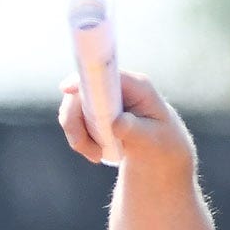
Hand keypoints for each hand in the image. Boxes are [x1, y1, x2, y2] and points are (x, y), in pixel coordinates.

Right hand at [60, 67, 196, 177]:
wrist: (162, 149)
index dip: (84, 78)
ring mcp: (104, 97)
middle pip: (81, 91)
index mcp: (137, 86)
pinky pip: (75, 120)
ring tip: (96, 155)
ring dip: (77, 135)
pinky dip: (80, 139)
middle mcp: (118, 86)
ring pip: (74, 108)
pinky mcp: (95, 109)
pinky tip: (95, 152)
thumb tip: (116, 123)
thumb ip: (135, 130)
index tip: (67, 90)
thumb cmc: (162, 141)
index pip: (106, 74)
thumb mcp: (153, 139)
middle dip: (75, 120)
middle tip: (85, 149)